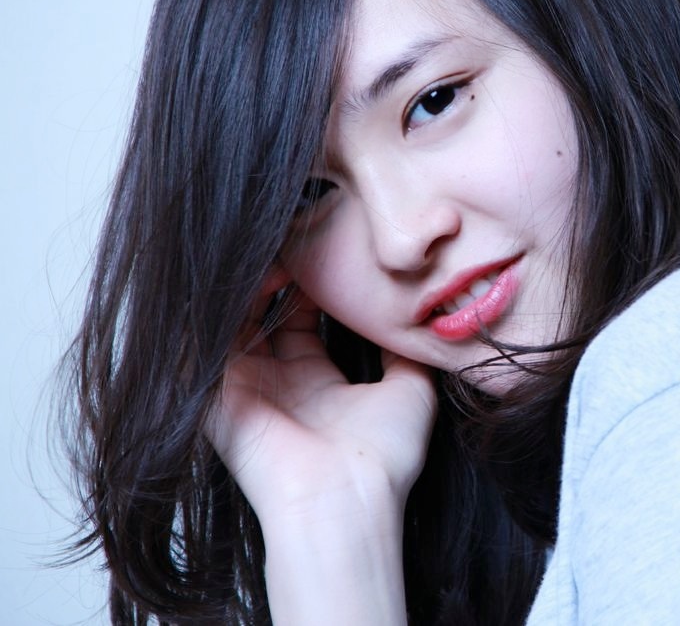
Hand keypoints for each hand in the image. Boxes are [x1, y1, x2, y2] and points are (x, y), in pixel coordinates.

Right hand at [205, 265, 436, 524]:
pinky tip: (240, 273)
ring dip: (248, 282)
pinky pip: (205, 340)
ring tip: (271, 248)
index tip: (324, 248)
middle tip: (292, 238)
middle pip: (262, 313)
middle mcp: (275, 383)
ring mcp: (242, 389)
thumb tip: (414, 319)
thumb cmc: (381, 457)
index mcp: (315, 383)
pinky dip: (218, 305)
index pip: (300, 318)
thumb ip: (404, 354)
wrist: (346, 500)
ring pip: (231, 319)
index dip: (310, 283)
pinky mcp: (215, 396)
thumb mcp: (410, 391)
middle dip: (275, 273)